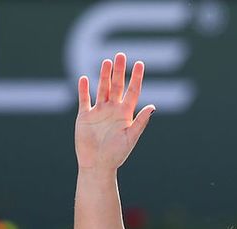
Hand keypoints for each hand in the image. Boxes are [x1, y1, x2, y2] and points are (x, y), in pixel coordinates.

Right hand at [75, 53, 155, 173]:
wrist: (97, 165)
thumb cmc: (116, 155)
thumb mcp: (130, 137)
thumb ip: (140, 121)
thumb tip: (153, 107)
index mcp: (125, 114)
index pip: (132, 92)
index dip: (136, 78)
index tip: (140, 64)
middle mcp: (113, 110)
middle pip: (116, 86)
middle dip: (119, 71)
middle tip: (120, 55)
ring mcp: (99, 112)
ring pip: (101, 89)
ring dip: (103, 75)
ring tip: (107, 62)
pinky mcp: (85, 117)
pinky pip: (84, 100)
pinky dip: (83, 89)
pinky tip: (84, 78)